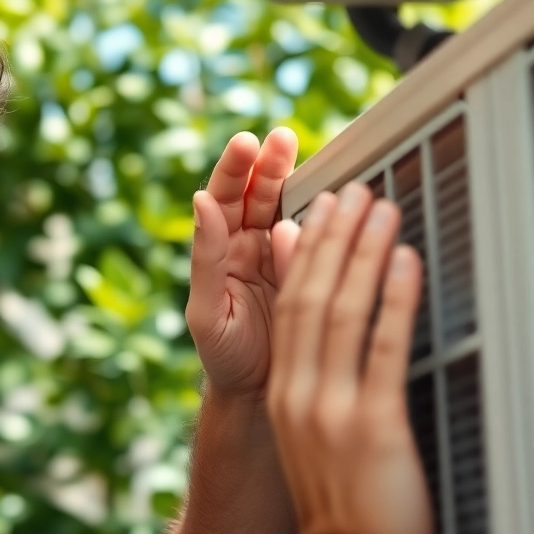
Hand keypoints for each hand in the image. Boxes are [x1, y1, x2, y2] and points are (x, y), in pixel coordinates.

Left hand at [186, 128, 298, 397]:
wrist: (262, 396)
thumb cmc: (225, 356)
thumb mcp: (207, 310)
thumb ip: (205, 258)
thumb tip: (200, 201)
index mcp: (219, 252)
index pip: (223, 199)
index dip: (234, 170)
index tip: (246, 143)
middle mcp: (247, 248)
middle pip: (256, 194)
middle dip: (268, 163)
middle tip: (282, 137)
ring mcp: (279, 257)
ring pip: (285, 207)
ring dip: (293, 177)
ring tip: (301, 148)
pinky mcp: (308, 272)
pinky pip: (314, 237)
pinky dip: (322, 213)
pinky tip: (333, 193)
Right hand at [267, 183, 432, 533]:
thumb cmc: (345, 513)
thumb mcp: (316, 442)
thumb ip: (318, 390)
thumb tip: (333, 344)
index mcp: (288, 394)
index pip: (291, 305)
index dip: (310, 252)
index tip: (326, 209)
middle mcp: (302, 393)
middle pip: (312, 296)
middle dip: (336, 237)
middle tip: (357, 188)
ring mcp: (333, 409)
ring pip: (342, 311)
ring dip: (364, 253)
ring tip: (383, 208)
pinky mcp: (373, 427)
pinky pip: (383, 349)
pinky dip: (394, 300)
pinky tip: (407, 262)